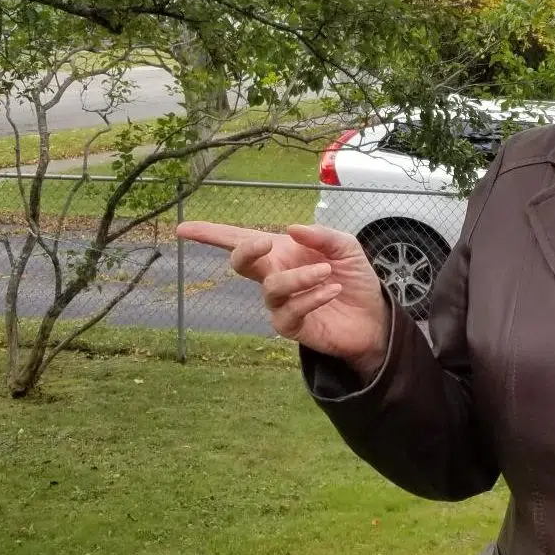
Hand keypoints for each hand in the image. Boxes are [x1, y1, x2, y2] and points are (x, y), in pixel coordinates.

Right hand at [175, 221, 388, 374]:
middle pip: (240, 263)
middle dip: (245, 251)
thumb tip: (291, 228)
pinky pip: (290, 310)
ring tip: (327, 272)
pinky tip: (331, 291)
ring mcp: (279, 303)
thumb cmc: (353, 279)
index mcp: (281, 253)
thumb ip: (322, 235)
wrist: (372, 317)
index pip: (240, 240)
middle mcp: (274, 276)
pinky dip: (311, 297)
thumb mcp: (346, 248)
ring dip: (299, 277)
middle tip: (266, 244)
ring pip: (272, 287)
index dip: (210, 234)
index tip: (182, 229)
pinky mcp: (290, 326)